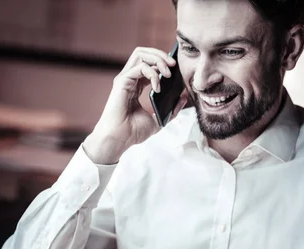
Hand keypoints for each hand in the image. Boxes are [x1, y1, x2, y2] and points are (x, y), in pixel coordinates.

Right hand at [84, 47, 177, 164]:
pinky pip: (140, 67)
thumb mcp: (159, 120)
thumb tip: (183, 97)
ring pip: (140, 54)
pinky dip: (152, 73)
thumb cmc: (133, 132)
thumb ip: (172, 109)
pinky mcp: (122, 81)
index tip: (176, 69)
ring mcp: (125, 79)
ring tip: (168, 73)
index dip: (163, 62)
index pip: (149, 63)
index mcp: (136, 85)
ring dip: (158, 59)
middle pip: (144, 53)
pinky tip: (158, 87)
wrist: (119, 139)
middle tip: (174, 65)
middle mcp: (130, 79)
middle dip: (161, 55)